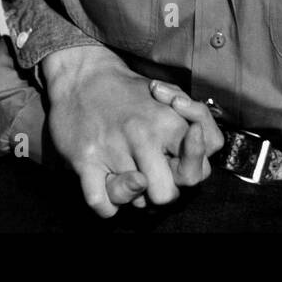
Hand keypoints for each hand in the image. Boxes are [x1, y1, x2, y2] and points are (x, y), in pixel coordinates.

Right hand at [41, 45, 222, 217]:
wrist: (83, 77)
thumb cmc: (130, 91)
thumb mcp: (172, 95)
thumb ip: (194, 121)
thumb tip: (196, 142)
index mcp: (168, 122)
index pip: (198, 170)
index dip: (191, 172)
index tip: (177, 159)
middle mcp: (143, 136)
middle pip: (168, 195)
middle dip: (163, 189)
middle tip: (153, 173)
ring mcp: (113, 150)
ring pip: (135, 202)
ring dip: (133, 196)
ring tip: (129, 175)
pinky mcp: (85, 161)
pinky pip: (102, 204)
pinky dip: (107, 204)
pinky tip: (108, 184)